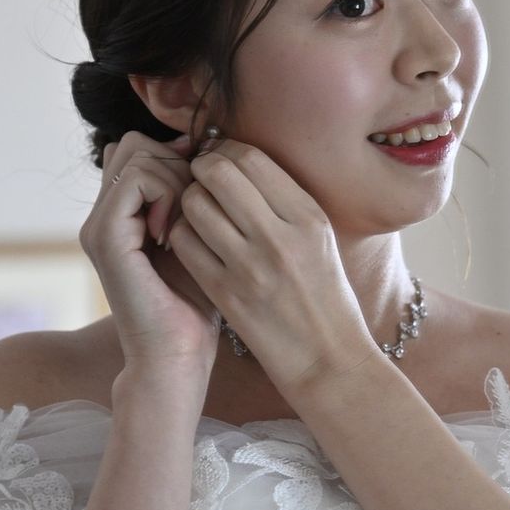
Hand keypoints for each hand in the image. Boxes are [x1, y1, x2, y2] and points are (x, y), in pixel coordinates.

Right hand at [80, 132, 218, 387]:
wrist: (180, 354)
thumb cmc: (199, 302)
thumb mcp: (200, 237)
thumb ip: (190, 197)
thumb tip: (195, 146)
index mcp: (123, 214)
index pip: (141, 147)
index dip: (178, 155)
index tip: (204, 191)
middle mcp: (105, 215)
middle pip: (138, 144)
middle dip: (178, 164)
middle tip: (195, 211)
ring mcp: (99, 225)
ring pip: (139, 155)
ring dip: (177, 180)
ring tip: (186, 225)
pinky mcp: (104, 236)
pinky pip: (137, 179)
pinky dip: (167, 194)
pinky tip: (175, 232)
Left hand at [167, 139, 378, 395]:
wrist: (328, 358)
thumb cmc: (326, 296)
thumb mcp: (322, 239)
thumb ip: (286, 202)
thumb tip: (242, 163)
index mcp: (309, 216)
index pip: (251, 158)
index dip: (226, 151)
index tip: (221, 162)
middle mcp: (281, 235)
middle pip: (218, 172)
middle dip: (201, 170)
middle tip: (200, 181)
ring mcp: (250, 265)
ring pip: (194, 204)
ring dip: (188, 202)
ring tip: (197, 213)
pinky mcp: (226, 293)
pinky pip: (185, 242)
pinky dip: (181, 235)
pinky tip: (193, 242)